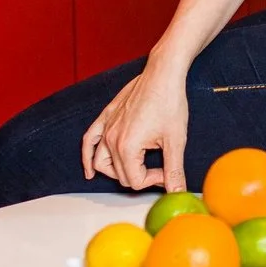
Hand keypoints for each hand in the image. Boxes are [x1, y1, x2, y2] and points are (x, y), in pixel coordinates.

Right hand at [80, 69, 189, 191]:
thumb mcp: (176, 140)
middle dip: (141, 176)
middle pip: (120, 175)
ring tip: (133, 173)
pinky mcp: (106, 117)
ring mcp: (106, 128)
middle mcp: (111, 139)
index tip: (168, 169)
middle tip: (161, 167)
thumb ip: (174, 170)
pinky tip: (89, 170)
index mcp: (126, 147)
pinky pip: (88, 140)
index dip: (154, 181)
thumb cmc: (169, 102)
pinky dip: (87, 156)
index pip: (134, 182)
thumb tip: (178, 193)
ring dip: (115, 172)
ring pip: (102, 163)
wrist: (163, 74)